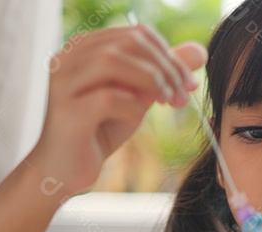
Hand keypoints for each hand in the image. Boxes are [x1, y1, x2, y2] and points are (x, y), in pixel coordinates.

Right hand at [28, 25, 206, 197]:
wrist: (65, 169)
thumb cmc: (99, 130)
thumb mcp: (137, 97)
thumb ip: (163, 73)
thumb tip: (199, 51)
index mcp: (85, 49)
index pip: (135, 33)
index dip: (170, 56)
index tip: (188, 84)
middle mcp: (68, 59)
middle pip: (127, 42)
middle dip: (166, 68)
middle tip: (182, 96)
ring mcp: (62, 83)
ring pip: (111, 60)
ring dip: (151, 80)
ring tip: (165, 103)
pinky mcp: (66, 112)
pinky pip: (106, 97)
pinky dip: (131, 106)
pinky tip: (137, 118)